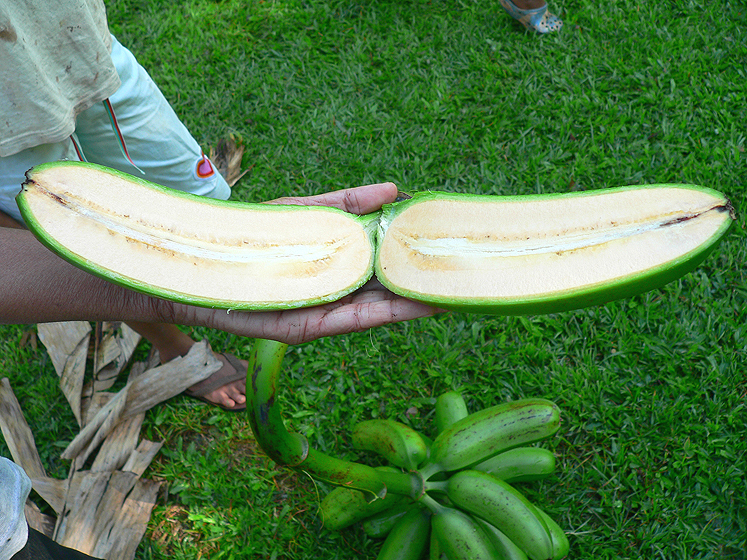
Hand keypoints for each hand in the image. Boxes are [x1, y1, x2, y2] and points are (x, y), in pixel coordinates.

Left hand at [175, 182, 442, 343]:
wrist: (194, 256)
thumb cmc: (249, 233)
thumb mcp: (305, 211)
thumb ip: (347, 203)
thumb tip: (396, 189)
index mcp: (336, 271)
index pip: (385, 270)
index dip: (418, 262)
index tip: (452, 252)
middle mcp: (332, 297)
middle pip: (387, 296)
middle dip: (425, 287)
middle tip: (468, 278)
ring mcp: (317, 314)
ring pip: (375, 313)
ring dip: (415, 306)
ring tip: (456, 294)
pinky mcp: (299, 327)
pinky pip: (348, 321)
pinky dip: (384, 315)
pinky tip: (417, 307)